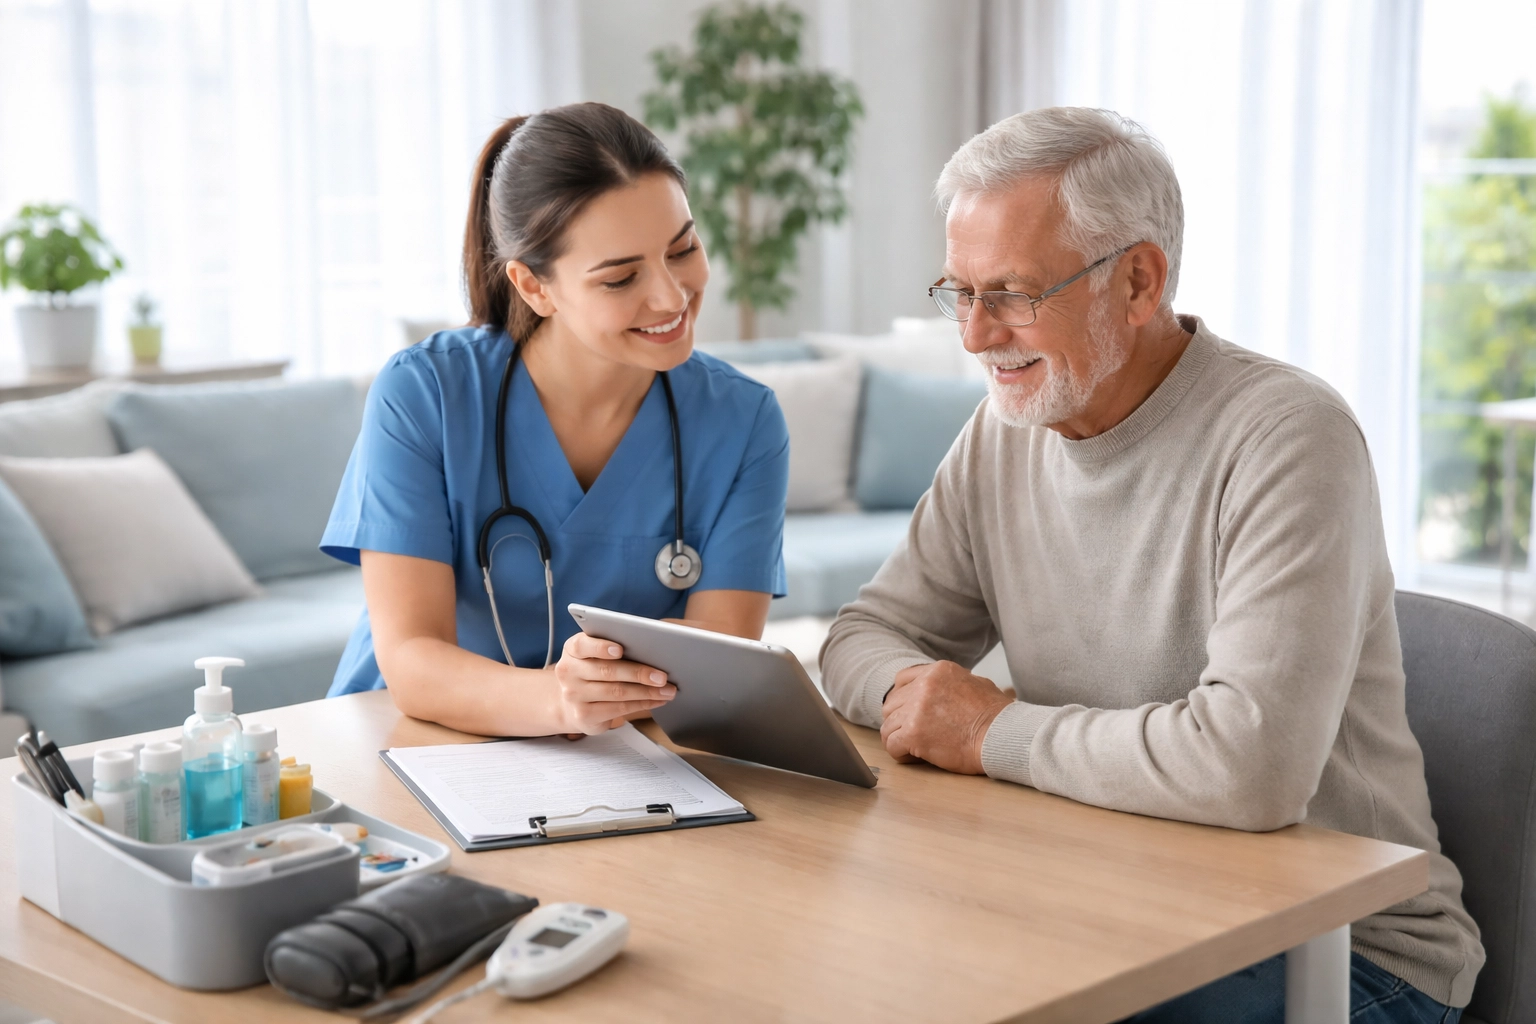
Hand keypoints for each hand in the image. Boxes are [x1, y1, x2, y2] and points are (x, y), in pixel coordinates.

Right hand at [553, 633, 676, 734]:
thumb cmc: (593, 672)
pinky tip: (657, 700)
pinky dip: (642, 704)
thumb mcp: (594, 655)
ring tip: (667, 690)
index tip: (620, 649)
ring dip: (647, 692)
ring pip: (617, 692)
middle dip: (639, 673)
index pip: (582, 645)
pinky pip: (618, 709)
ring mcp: (574, 695)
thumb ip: (613, 648)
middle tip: (662, 676)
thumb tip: (652, 648)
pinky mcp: (584, 715)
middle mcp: (568, 672)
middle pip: (607, 671)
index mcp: (572, 650)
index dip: (601, 647)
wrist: (571, 703)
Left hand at [880, 661, 1013, 773]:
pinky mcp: (913, 732)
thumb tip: (948, 689)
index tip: (909, 712)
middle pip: (892, 703)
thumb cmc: (996, 716)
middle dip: (899, 720)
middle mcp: (924, 685)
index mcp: (937, 671)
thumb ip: (954, 683)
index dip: (903, 699)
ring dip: (898, 737)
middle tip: (912, 733)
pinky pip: (891, 744)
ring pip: (888, 725)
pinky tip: (913, 757)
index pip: (902, 680)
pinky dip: (899, 753)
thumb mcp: (977, 684)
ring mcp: (916, 708)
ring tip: (913, 747)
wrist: (1002, 736)